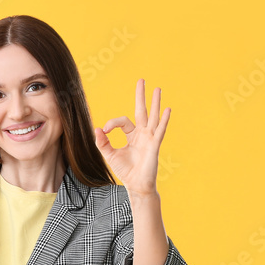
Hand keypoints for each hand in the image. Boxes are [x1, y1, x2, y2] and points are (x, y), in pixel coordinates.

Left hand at [94, 79, 171, 197]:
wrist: (135, 185)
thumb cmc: (125, 171)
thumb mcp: (110, 155)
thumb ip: (103, 142)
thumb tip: (96, 128)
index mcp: (132, 135)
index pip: (123, 121)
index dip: (112, 123)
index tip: (104, 131)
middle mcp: (142, 134)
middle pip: (142, 111)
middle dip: (141, 96)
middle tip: (141, 80)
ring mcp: (150, 138)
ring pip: (153, 117)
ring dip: (155, 103)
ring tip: (157, 89)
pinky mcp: (154, 145)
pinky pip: (160, 130)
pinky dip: (164, 120)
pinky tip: (167, 109)